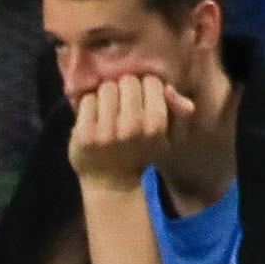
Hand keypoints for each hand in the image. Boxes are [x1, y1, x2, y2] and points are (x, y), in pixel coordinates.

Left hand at [69, 74, 193, 189]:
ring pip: (106, 88)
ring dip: (106, 96)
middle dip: (125, 89)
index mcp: (155, 125)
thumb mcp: (168, 137)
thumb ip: (180, 112)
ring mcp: (106, 131)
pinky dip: (90, 105)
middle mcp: (132, 127)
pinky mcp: (84, 133)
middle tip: (124, 105)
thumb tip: (170, 89)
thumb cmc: (142, 153)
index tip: (143, 100)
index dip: (146, 87)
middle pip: (127, 80)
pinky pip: (87, 100)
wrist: (112, 183)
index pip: (151, 81)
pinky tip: (95, 118)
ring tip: (109, 111)